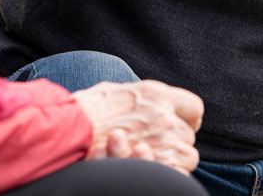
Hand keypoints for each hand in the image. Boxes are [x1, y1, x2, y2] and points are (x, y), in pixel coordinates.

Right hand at [71, 80, 203, 172]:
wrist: (67, 131)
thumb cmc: (86, 110)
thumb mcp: (117, 89)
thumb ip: (140, 95)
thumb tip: (149, 99)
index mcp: (158, 95)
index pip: (194, 108)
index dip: (188, 119)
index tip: (180, 125)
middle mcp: (164, 117)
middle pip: (189, 135)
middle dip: (176, 140)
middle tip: (157, 144)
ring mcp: (161, 143)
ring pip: (187, 156)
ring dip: (174, 158)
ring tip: (153, 157)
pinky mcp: (154, 163)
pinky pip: (177, 172)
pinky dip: (169, 172)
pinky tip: (153, 167)